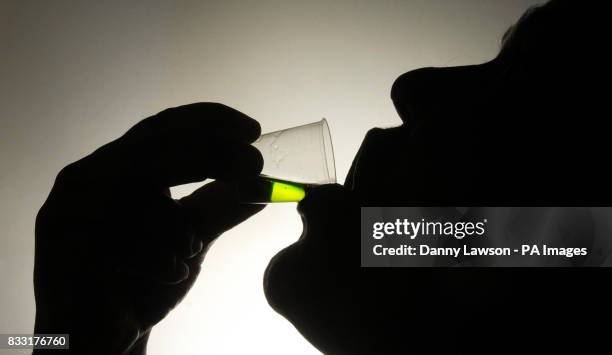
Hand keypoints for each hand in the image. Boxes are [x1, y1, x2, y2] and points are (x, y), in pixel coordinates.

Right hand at [34, 103, 263, 353]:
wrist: (103, 338)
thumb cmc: (145, 283)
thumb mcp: (192, 239)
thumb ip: (222, 209)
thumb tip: (267, 186)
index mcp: (118, 166)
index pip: (165, 126)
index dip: (210, 120)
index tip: (254, 129)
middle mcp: (89, 175)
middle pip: (155, 146)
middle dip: (211, 153)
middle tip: (254, 164)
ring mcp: (70, 206)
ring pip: (139, 189)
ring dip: (178, 222)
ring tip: (191, 249)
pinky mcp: (62, 242)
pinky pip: (120, 235)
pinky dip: (156, 256)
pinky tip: (170, 273)